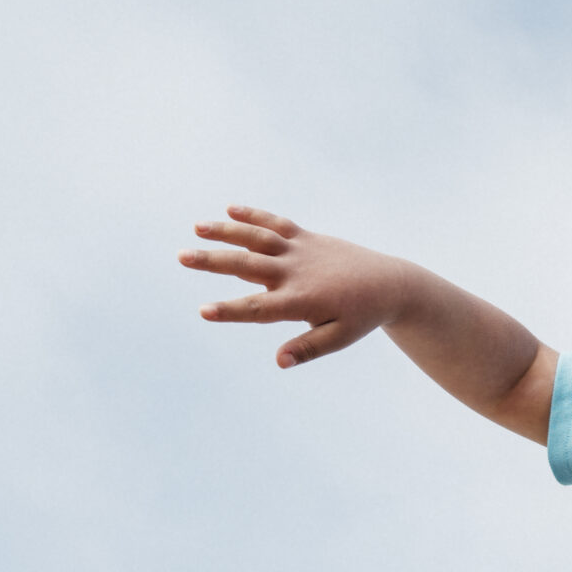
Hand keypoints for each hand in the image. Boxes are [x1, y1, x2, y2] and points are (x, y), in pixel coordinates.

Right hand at [179, 205, 412, 368]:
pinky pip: (277, 224)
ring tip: (197, 228)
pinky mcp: (307, 237)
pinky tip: (230, 210)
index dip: (231, 310)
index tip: (204, 310)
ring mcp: (300, 250)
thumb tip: (279, 361)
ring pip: (257, 238)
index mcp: (301, 300)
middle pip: (247, 265)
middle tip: (182, 257)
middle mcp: (296, 272)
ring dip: (226, 231)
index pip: (259, 308)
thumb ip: (308, 348)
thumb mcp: (339, 338)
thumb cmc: (361, 316)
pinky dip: (255, 216)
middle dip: (213, 261)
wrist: (390, 283)